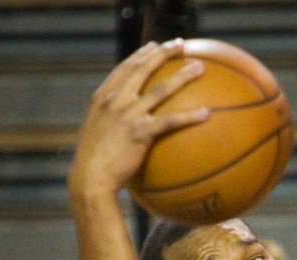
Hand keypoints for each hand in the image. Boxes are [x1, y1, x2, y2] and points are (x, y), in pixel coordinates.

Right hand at [68, 39, 207, 196]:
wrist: (90, 179)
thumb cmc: (93, 165)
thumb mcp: (95, 136)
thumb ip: (109, 123)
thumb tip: (123, 127)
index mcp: (103, 99)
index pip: (124, 69)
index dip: (140, 55)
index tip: (153, 46)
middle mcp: (115, 101)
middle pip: (142, 69)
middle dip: (162, 52)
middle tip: (179, 44)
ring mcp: (127, 115)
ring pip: (160, 89)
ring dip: (182, 76)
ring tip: (199, 67)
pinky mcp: (139, 132)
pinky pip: (169, 121)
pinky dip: (189, 116)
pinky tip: (206, 114)